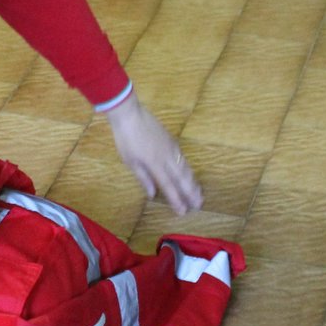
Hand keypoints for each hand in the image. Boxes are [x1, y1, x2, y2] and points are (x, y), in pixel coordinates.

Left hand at [103, 94, 201, 215]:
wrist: (131, 114)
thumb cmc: (126, 139)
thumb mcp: (130, 161)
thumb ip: (143, 177)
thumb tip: (152, 194)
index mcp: (155, 164)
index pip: (168, 186)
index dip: (176, 199)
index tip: (183, 211)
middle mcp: (167, 158)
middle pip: (182, 178)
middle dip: (191, 193)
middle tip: (198, 205)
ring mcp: (172, 148)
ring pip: (186, 169)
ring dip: (193, 183)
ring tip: (199, 194)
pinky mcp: (173, 142)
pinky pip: (184, 159)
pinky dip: (189, 170)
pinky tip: (191, 176)